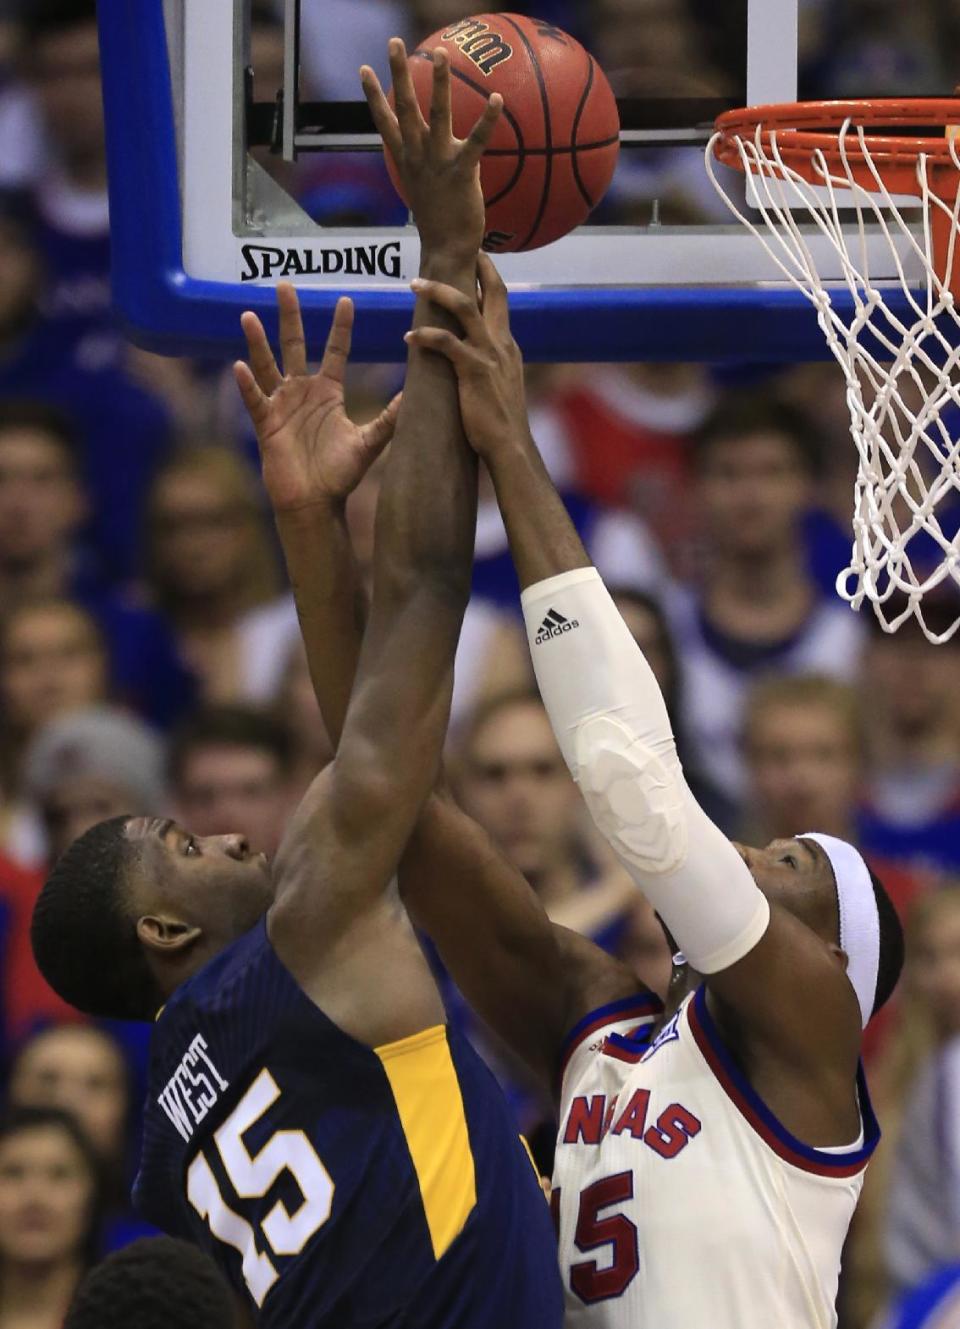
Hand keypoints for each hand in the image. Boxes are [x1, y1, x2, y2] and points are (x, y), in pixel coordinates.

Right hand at [234, 284, 400, 513]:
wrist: (315, 503)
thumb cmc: (340, 475)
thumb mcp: (369, 442)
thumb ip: (391, 418)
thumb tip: (416, 395)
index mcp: (328, 392)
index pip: (335, 351)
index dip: (340, 327)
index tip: (345, 299)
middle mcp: (302, 392)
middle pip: (294, 345)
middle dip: (290, 316)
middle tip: (284, 284)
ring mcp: (281, 405)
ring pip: (267, 366)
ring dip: (258, 342)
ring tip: (250, 315)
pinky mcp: (267, 424)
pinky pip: (255, 400)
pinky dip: (247, 385)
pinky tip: (238, 367)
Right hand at [361, 39, 501, 263]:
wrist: (447, 248)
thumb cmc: (440, 219)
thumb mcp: (425, 186)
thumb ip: (425, 163)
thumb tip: (430, 152)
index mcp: (406, 159)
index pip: (384, 122)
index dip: (372, 95)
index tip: (363, 68)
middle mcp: (417, 156)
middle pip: (404, 107)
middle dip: (398, 73)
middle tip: (393, 42)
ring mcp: (438, 162)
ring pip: (437, 115)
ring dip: (439, 83)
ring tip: (441, 54)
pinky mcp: (461, 172)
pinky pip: (476, 141)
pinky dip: (487, 120)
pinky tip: (497, 98)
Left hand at [404, 254, 527, 461]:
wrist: (511, 448)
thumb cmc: (501, 426)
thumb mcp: (501, 387)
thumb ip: (492, 366)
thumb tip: (477, 358)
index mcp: (508, 347)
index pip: (501, 303)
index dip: (489, 279)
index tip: (477, 261)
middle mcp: (503, 345)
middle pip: (494, 292)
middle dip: (476, 267)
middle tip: (457, 250)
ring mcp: (490, 356)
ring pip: (466, 308)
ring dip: (439, 292)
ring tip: (414, 284)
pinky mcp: (475, 371)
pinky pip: (447, 344)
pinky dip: (427, 336)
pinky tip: (408, 338)